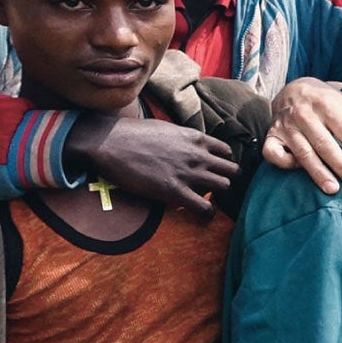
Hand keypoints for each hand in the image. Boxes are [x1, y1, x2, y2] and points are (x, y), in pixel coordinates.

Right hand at [67, 115, 237, 216]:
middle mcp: (198, 155)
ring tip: (206, 199)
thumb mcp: (165, 128)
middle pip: (232, 171)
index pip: (226, 152)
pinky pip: (205, 208)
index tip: (214, 169)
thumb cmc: (131, 133)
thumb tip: (185, 144)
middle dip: (226, 179)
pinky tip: (202, 214)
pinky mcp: (175, 191)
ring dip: (218, 195)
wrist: (109, 142)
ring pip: (225, 187)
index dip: (222, 162)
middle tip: (213, 187)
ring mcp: (189, 173)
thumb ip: (182, 138)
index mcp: (195, 138)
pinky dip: (208, 214)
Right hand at [264, 78, 341, 192]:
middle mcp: (304, 114)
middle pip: (324, 144)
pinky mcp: (272, 135)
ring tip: (333, 189)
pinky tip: (299, 169)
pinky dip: (285, 163)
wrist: (294, 89)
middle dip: (341, 165)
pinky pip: (273, 153)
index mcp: (326, 104)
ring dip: (318, 172)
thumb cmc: (327, 102)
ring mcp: (286, 125)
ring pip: (303, 152)